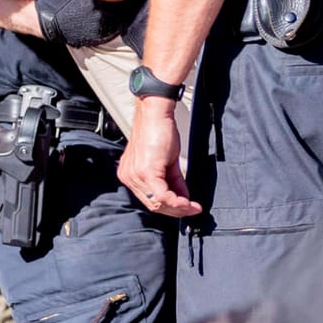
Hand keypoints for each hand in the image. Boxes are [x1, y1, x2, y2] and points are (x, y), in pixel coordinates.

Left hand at [118, 99, 200, 217]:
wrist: (156, 113)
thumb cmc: (159, 130)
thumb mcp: (167, 160)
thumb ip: (173, 181)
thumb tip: (184, 197)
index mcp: (130, 174)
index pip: (149, 199)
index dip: (170, 207)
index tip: (187, 207)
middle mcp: (129, 176)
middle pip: (153, 204)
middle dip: (175, 210)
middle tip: (192, 209)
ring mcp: (135, 175)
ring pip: (158, 203)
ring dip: (178, 207)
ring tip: (193, 205)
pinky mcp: (146, 171)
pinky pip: (162, 195)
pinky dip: (177, 201)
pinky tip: (188, 202)